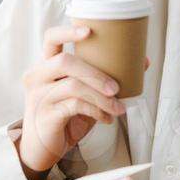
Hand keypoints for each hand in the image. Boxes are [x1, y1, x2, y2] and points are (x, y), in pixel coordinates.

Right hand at [15, 24, 145, 179]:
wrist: (43, 148)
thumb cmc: (65, 116)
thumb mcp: (83, 95)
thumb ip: (103, 80)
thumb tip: (141, 61)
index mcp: (46, 65)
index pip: (51, 38)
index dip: (68, 31)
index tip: (89, 31)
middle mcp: (37, 76)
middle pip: (65, 61)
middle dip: (96, 73)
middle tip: (116, 88)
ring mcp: (38, 95)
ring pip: (73, 86)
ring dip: (101, 98)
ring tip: (119, 108)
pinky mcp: (44, 115)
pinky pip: (74, 106)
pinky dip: (96, 111)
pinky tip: (107, 118)